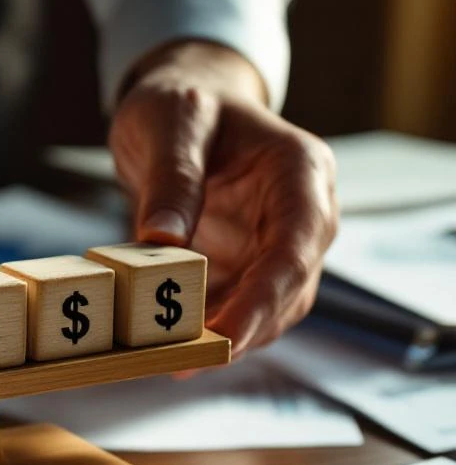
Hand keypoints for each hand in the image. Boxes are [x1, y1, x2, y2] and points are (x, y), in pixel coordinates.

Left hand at [109, 42, 337, 355]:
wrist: (180, 105)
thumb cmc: (183, 102)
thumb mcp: (171, 122)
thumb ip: (172, 178)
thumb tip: (162, 241)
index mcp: (299, 171)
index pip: (296, 245)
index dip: (265, 298)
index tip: (229, 337)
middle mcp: (302, 213)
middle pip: (291, 288)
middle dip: (245, 330)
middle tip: (190, 362)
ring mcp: (275, 243)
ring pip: (270, 309)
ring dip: (228, 339)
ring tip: (175, 361)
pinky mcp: (246, 265)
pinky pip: (237, 307)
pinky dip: (210, 330)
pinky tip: (173, 347)